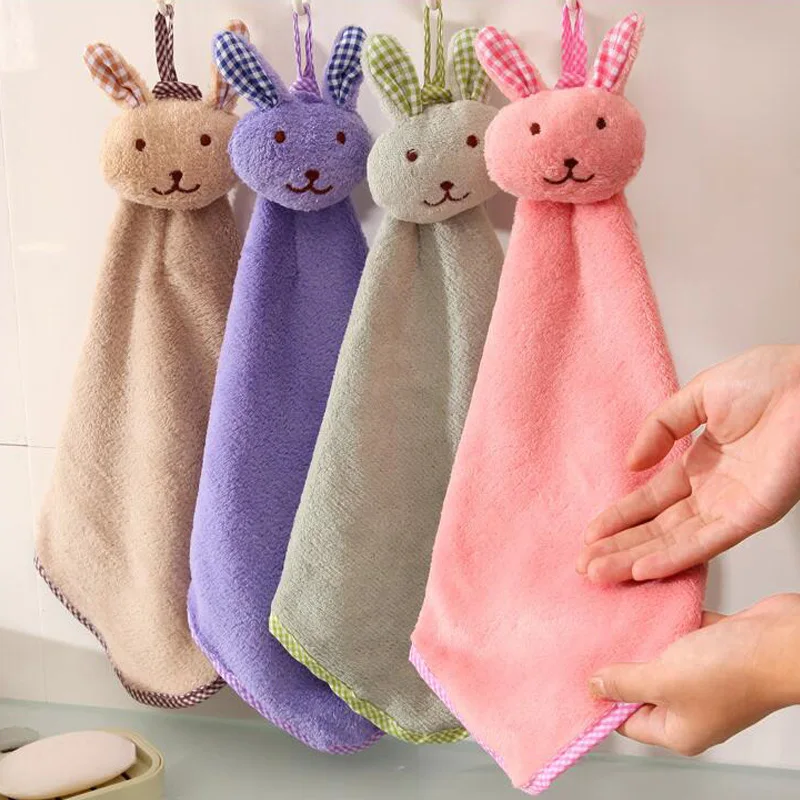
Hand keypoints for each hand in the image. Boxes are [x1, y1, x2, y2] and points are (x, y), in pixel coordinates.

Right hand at [578, 345, 799, 582]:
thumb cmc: (771, 379)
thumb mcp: (699, 394)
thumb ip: (661, 427)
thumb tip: (630, 465)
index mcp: (701, 465)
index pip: (651, 501)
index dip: (619, 518)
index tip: (589, 534)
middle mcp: (713, 493)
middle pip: (657, 529)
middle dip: (619, 547)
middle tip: (584, 565)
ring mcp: (732, 507)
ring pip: (675, 542)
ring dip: (635, 559)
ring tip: (598, 572)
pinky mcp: (752, 515)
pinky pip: (707, 541)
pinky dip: (674, 557)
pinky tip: (642, 569)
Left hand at [590, 594, 799, 756]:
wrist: (784, 639)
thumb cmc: (733, 670)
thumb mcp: (664, 679)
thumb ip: (626, 682)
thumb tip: (595, 687)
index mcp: (678, 729)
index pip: (627, 721)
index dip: (602, 699)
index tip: (576, 673)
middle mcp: (691, 706)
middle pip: (641, 686)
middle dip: (618, 662)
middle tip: (588, 640)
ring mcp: (704, 675)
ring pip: (659, 656)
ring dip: (640, 637)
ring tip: (609, 618)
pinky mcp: (714, 645)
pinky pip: (679, 632)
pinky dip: (664, 620)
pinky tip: (642, 603)